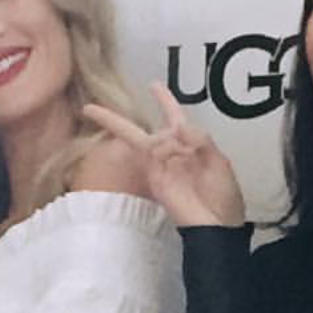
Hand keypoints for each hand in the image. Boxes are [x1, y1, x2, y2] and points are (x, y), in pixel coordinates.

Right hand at [83, 83, 245, 228]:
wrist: (217, 226)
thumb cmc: (223, 197)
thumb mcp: (219, 163)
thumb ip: (200, 140)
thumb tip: (177, 124)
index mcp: (191, 146)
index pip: (174, 117)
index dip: (164, 101)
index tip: (153, 85)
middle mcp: (171, 154)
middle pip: (140, 132)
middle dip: (115, 121)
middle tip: (89, 109)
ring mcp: (159, 167)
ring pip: (145, 141)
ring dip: (167, 142)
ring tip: (189, 168)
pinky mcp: (154, 180)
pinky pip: (150, 154)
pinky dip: (162, 148)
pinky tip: (176, 154)